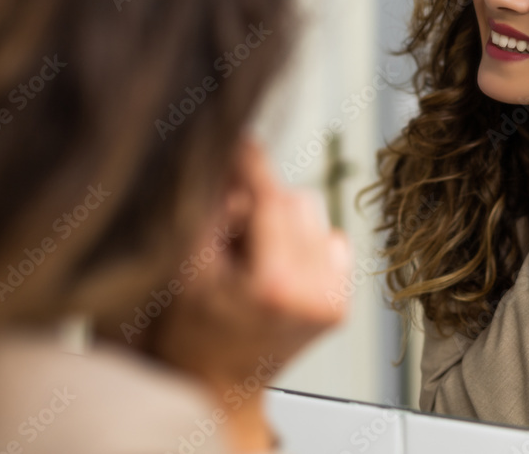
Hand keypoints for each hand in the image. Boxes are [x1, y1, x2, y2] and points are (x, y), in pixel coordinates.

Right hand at [153, 136, 351, 449]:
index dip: (254, 164)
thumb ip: (209, 211)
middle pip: (297, 201)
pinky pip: (330, 242)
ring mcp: (333, 299)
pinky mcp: (342, 303)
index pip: (273, 198)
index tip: (242, 140)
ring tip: (251, 255)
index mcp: (275, 284)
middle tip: (230, 228)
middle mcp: (315, 292)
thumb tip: (229, 158)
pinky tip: (275, 268)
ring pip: (315, 217)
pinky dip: (304, 244)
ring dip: (283, 221)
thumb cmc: (192, 336)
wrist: (218, 387)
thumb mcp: (186, 269)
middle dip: (262, 202)